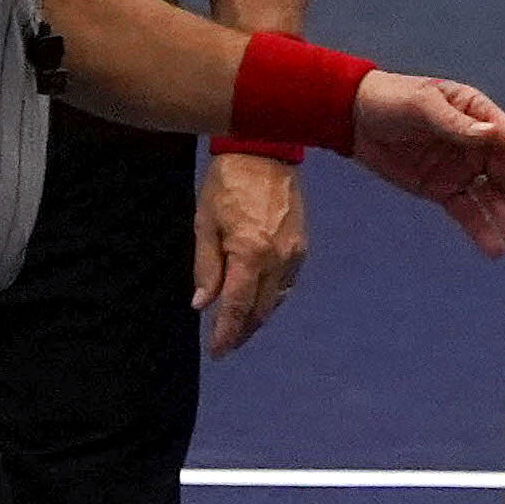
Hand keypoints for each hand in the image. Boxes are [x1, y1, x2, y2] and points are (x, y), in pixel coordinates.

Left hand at [191, 151, 308, 357]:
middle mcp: (277, 260)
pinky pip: (287, 282)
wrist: (265, 151)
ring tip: (240, 325)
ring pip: (276, 300)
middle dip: (243, 331)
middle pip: (261, 310)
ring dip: (258, 316)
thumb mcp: (205, 223)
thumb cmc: (227, 184)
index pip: (238, 308)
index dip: (226, 334)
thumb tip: (202, 304)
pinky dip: (271, 296)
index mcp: (250, 254)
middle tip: (226, 343)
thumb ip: (206, 267)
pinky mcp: (302, 245)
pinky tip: (259, 297)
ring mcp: (294, 253)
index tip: (217, 352)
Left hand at [348, 73, 504, 254]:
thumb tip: (492, 134)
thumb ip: (456, 124)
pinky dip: (481, 230)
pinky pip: (467, 211)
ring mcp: (461, 168)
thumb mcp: (423, 105)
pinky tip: (494, 249)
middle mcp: (476, 143)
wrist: (354, 118)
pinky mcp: (443, 189)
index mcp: (477, 114)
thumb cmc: (392, 100)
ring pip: (492, 197)